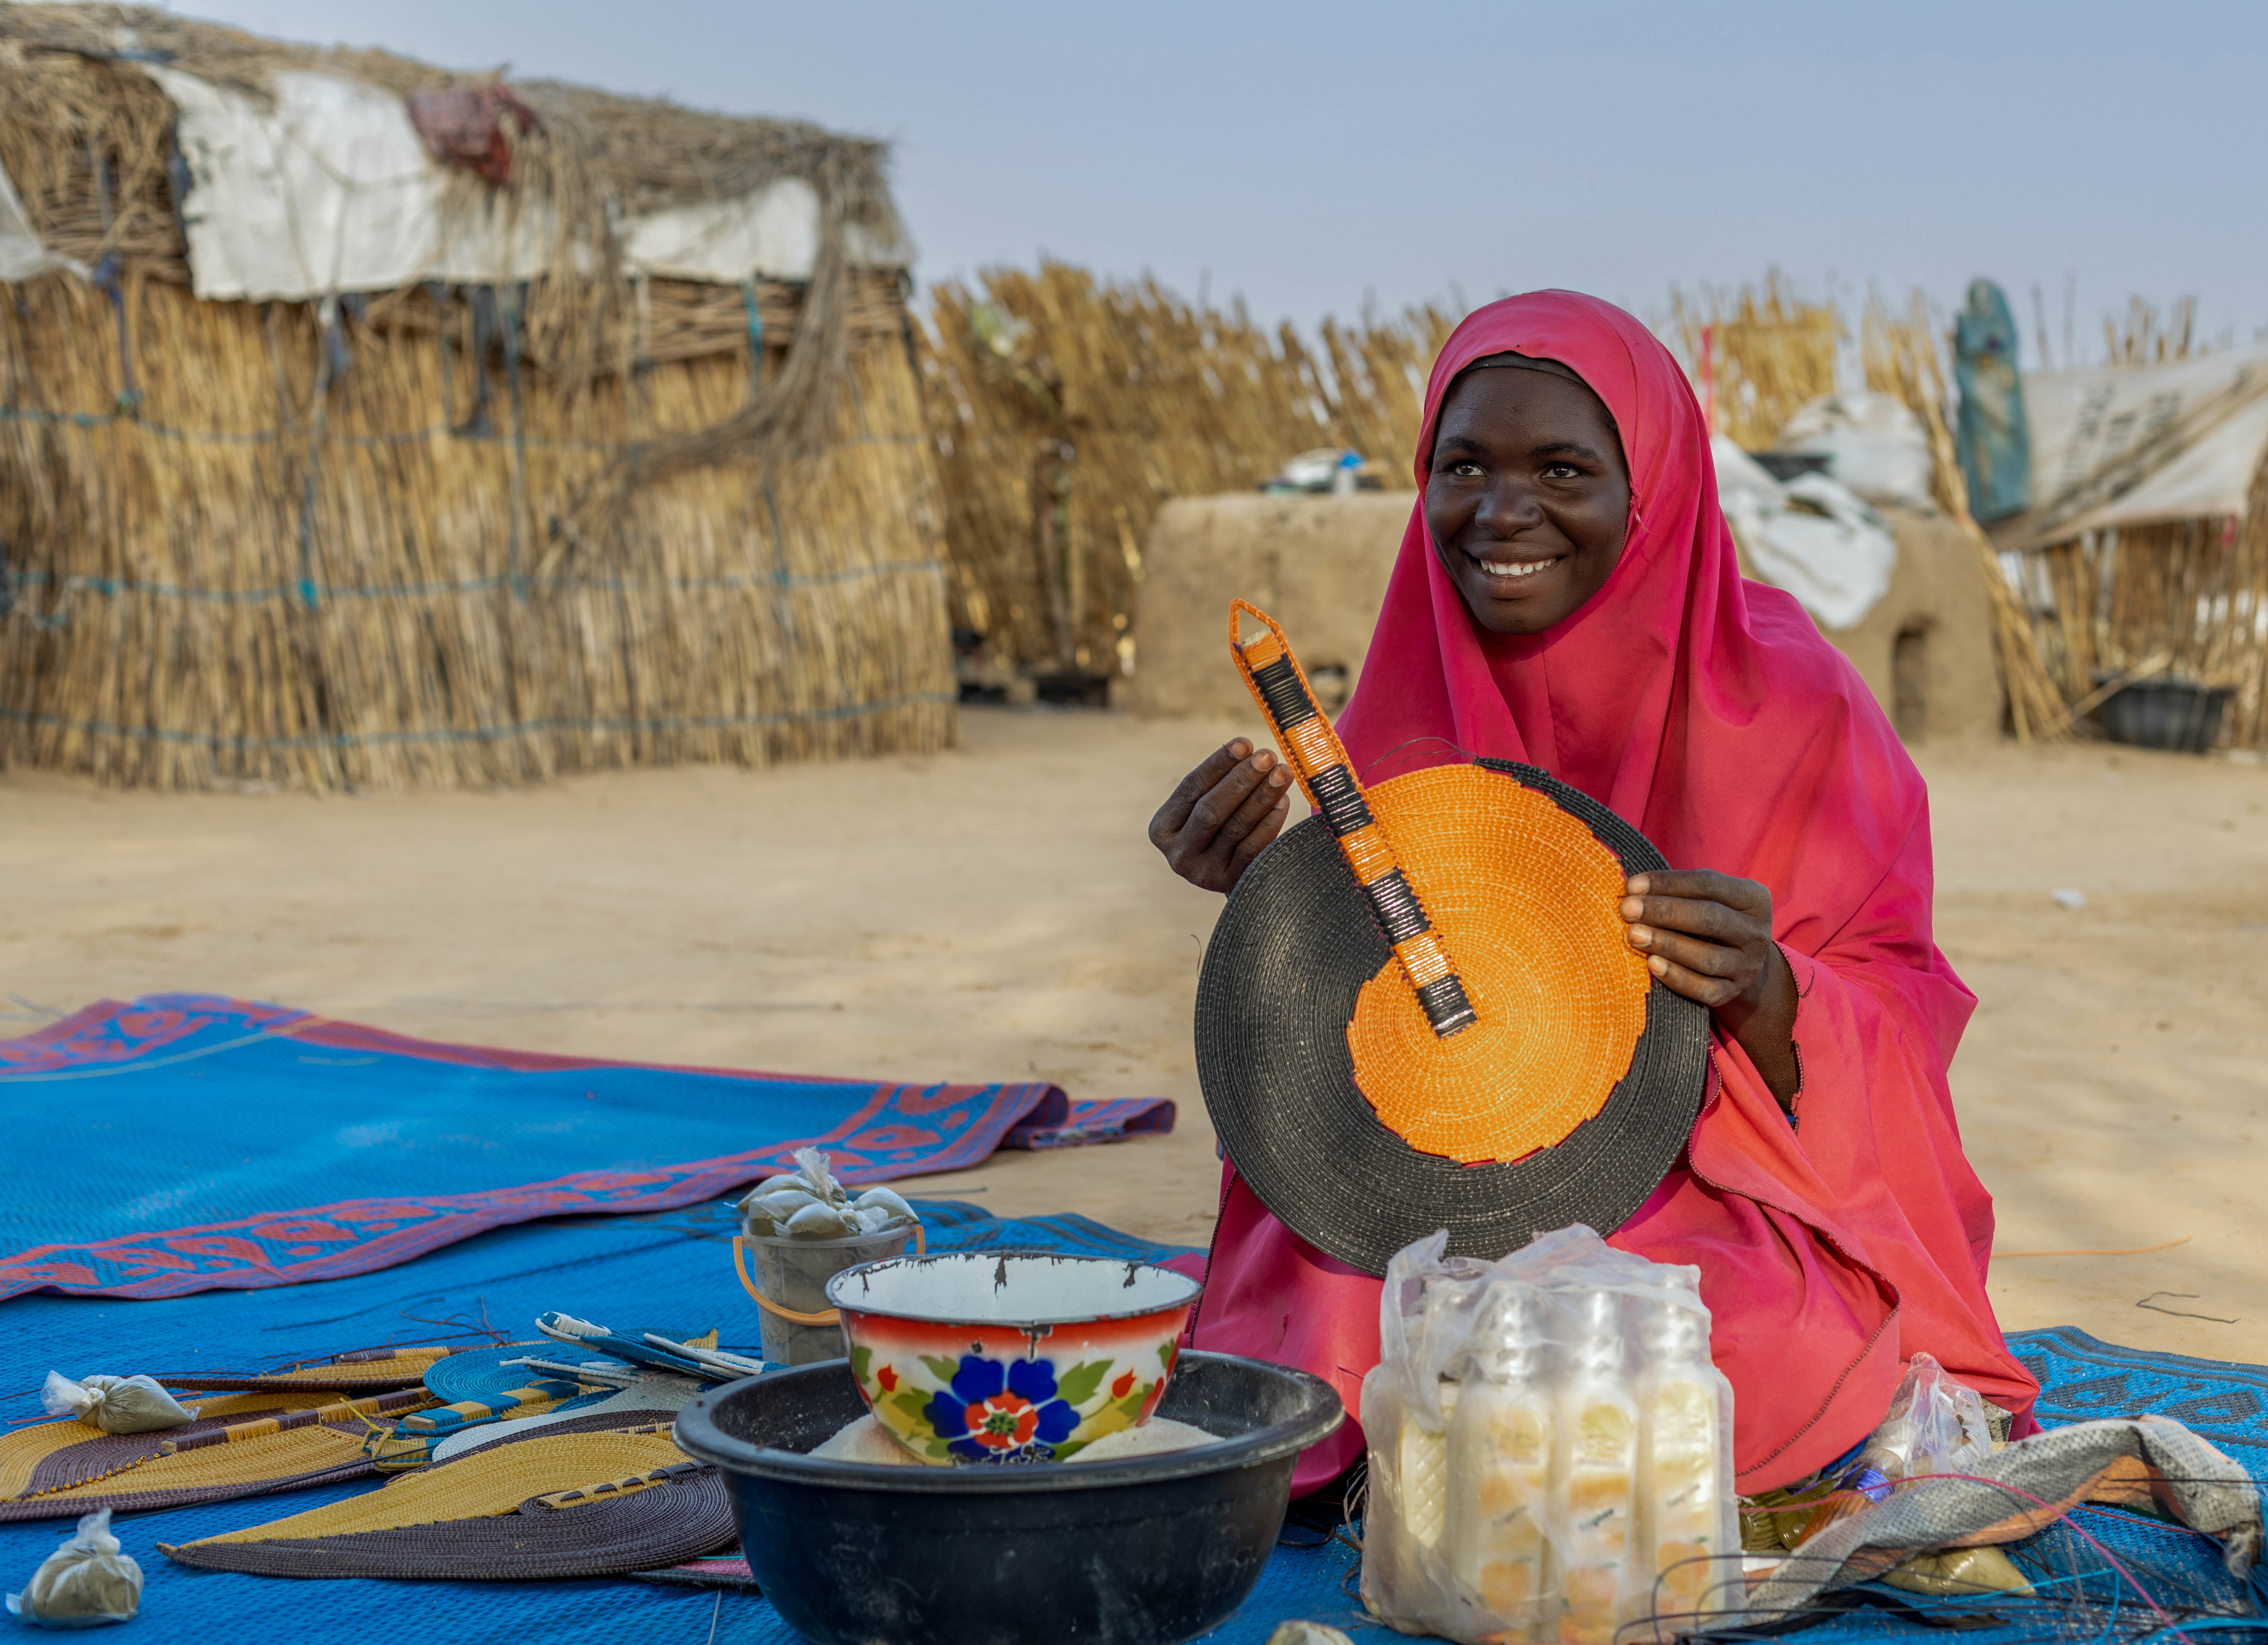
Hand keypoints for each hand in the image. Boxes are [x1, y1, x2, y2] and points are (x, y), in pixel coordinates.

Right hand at [1149, 738, 1293, 893]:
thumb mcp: (1208, 809)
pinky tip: (1283, 801)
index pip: (1190, 789)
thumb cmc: (1222, 831)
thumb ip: (1219, 783)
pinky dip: (1269, 822)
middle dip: (1241, 780)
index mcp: (1162, 829)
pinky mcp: (1230, 885)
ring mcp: (1203, 873)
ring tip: (1281, 773)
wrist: (1238, 882)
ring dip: (1261, 796)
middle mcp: (1178, 854)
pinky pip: (1252, 848)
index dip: (1218, 764)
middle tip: (1267, 756)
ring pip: (1234, 827)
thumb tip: (1246, 748)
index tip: (1244, 743)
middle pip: (1210, 810)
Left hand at [1619, 870, 1800, 1106]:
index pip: (1709, 884)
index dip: (1668, 883)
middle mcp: (1757, 933)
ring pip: (1708, 957)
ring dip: (1668, 944)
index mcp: (1753, 898)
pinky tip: (1652, 965)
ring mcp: (1748, 966)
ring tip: (1634, 935)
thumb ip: (1678, 891)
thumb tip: (1631, 888)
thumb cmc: (1709, 919)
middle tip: (1627, 909)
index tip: (1632, 885)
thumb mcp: (1706, 898)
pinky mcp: (1732, 992)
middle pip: (1710, 919)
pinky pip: (1704, 989)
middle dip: (1665, 912)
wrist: (1738, 960)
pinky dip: (1677, 977)